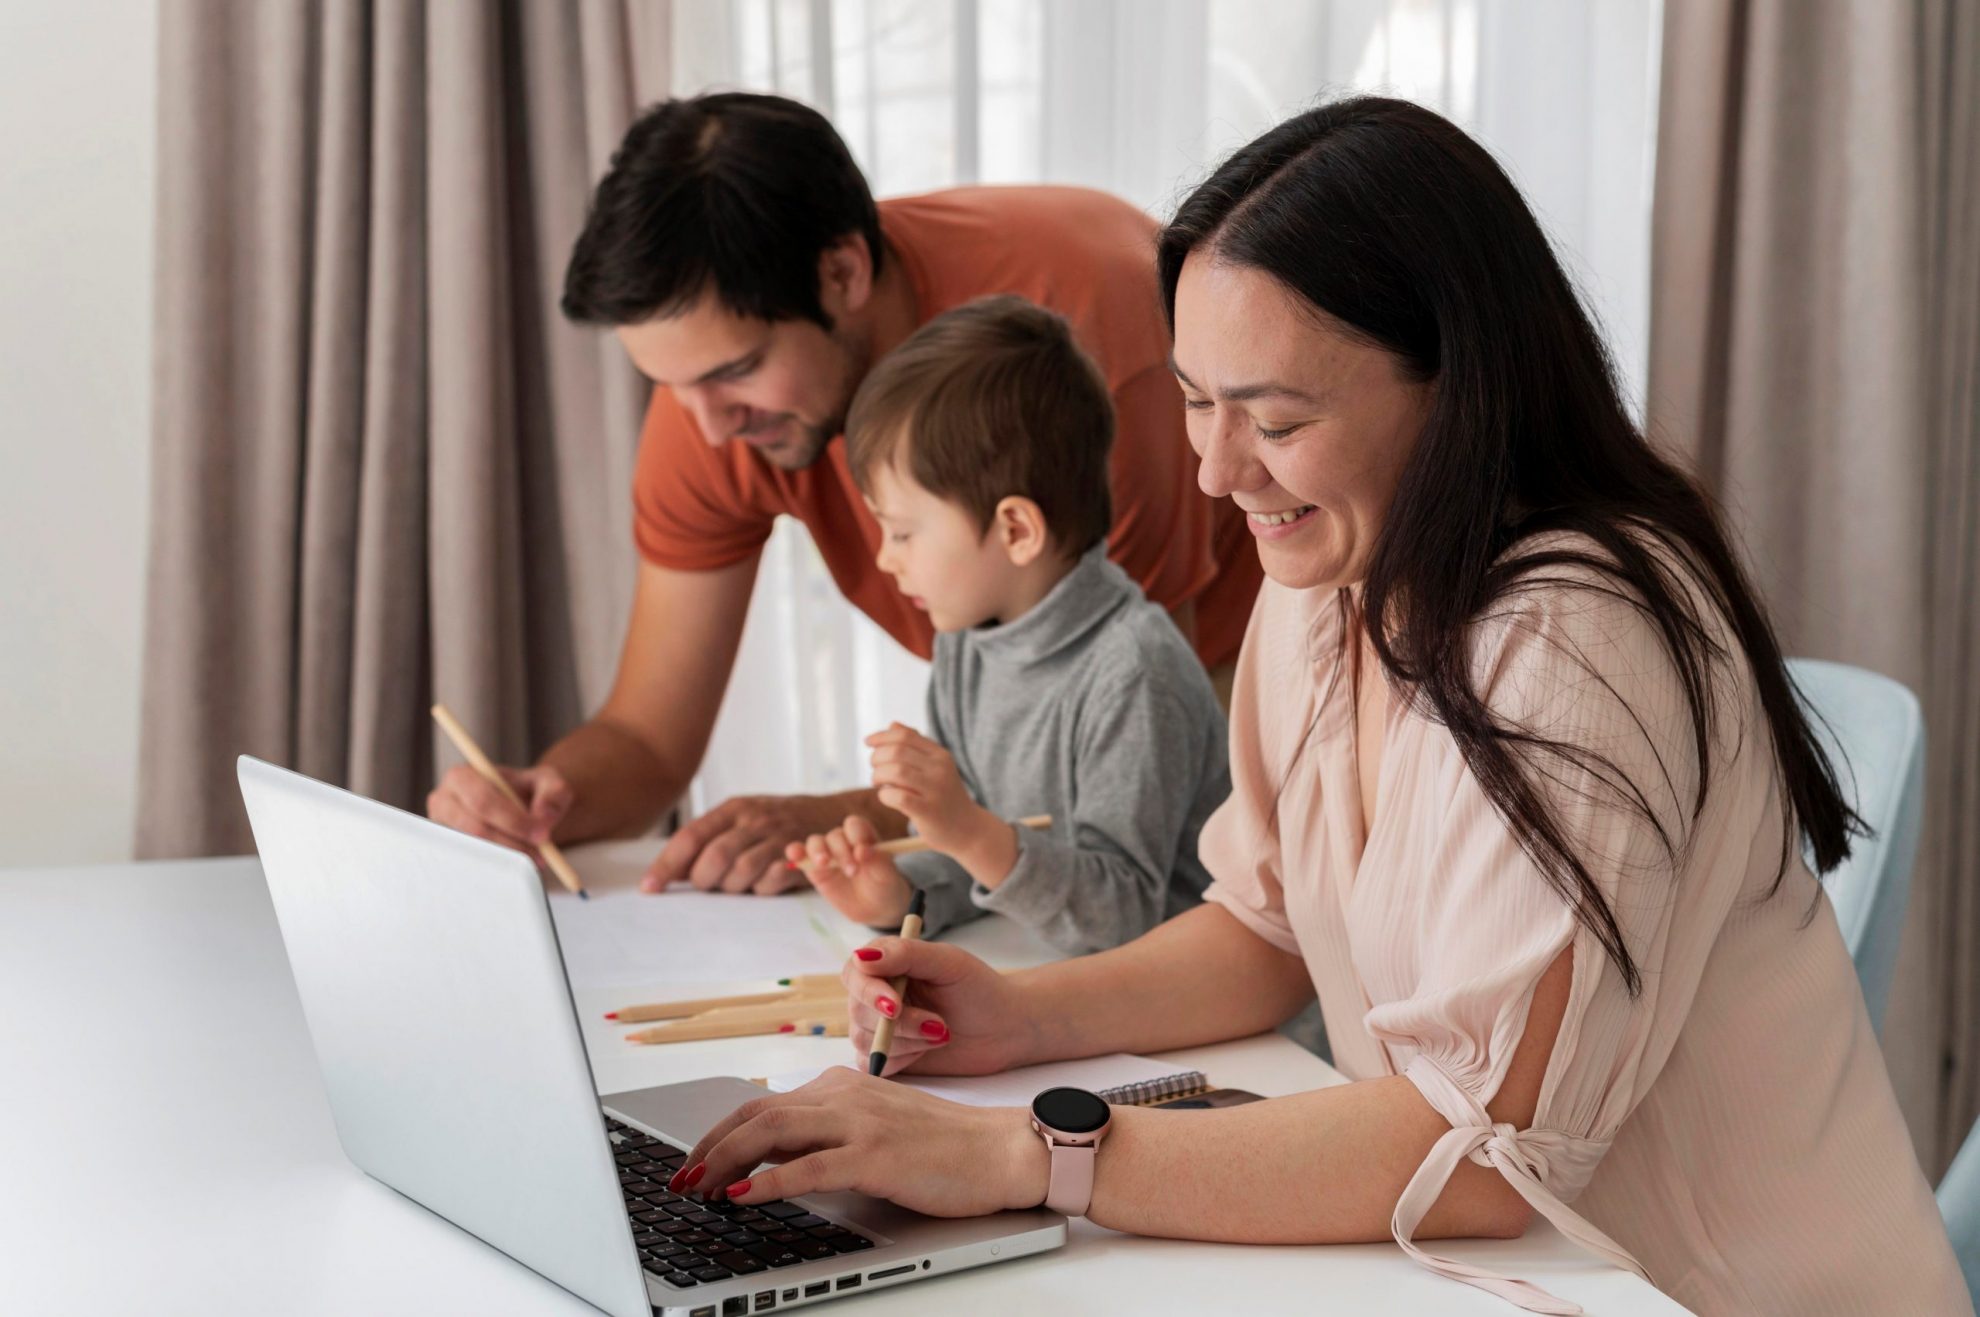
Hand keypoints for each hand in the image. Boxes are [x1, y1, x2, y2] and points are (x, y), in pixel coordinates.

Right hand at [427, 763, 571, 863]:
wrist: (520, 807)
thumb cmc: (530, 791)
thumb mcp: (550, 782)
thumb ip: (554, 793)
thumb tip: (544, 816)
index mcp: (462, 776)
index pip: (483, 800)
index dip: (513, 820)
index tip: (541, 835)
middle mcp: (444, 802)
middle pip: (475, 828)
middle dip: (512, 843)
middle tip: (542, 855)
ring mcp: (443, 829)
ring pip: (475, 851)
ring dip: (508, 858)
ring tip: (535, 858)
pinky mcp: (448, 851)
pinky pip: (472, 865)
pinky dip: (498, 867)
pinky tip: (517, 864)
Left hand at [644, 793, 848, 894]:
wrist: (829, 815)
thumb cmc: (774, 821)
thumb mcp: (740, 818)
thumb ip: (707, 840)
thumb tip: (669, 871)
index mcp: (733, 808)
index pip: (691, 837)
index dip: (667, 864)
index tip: (650, 888)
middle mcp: (754, 820)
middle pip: (714, 858)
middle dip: (704, 880)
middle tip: (708, 886)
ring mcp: (779, 839)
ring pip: (740, 873)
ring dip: (732, 888)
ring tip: (737, 884)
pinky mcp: (799, 859)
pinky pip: (769, 884)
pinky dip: (760, 890)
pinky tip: (763, 883)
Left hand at [671, 1067, 1047, 1217]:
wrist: (1002, 1150)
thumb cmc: (945, 1146)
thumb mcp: (876, 1128)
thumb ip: (828, 1133)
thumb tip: (773, 1156)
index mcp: (842, 1086)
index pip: (764, 1105)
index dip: (720, 1133)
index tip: (694, 1162)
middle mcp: (844, 1095)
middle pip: (756, 1115)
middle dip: (709, 1148)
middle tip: (681, 1181)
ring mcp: (860, 1123)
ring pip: (772, 1134)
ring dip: (724, 1163)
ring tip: (698, 1189)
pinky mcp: (876, 1156)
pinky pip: (808, 1168)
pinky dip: (767, 1184)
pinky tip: (742, 1199)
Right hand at [785, 815, 912, 924]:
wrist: (875, 908)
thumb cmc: (884, 886)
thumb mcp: (888, 876)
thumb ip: (878, 861)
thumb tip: (862, 850)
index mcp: (864, 837)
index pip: (854, 825)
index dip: (856, 834)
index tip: (861, 853)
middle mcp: (844, 841)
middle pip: (835, 835)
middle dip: (841, 851)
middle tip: (852, 871)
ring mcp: (828, 854)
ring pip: (816, 842)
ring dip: (818, 850)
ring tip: (824, 864)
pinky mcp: (814, 868)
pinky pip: (801, 855)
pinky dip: (796, 852)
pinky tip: (794, 856)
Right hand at [841, 936, 1036, 1077]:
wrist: (1005, 1028)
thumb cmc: (979, 989)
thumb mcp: (948, 963)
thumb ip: (905, 954)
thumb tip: (861, 955)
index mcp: (887, 964)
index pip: (855, 974)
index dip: (869, 992)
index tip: (895, 1005)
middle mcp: (877, 995)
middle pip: (858, 1011)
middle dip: (901, 1023)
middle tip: (939, 1024)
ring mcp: (880, 1028)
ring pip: (866, 1040)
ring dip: (907, 1042)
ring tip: (942, 1033)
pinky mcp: (889, 1057)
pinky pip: (873, 1065)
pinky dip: (901, 1060)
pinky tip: (927, 1050)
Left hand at [865, 723, 992, 855]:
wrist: (968, 829)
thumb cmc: (944, 797)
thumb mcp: (936, 767)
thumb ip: (915, 746)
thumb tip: (892, 725)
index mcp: (940, 755)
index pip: (905, 736)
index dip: (882, 736)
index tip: (868, 742)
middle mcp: (940, 769)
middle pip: (896, 752)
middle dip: (877, 758)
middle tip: (875, 769)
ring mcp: (935, 790)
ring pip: (895, 772)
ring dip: (878, 776)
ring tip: (878, 783)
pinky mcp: (928, 811)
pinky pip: (898, 797)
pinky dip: (885, 795)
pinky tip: (887, 797)